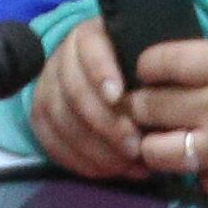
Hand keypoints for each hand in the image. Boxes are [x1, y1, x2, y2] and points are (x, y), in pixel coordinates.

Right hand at [30, 18, 147, 180]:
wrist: (119, 81)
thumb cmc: (144, 73)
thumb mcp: (153, 62)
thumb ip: (158, 74)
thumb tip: (167, 98)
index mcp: (91, 35)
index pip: (89, 49)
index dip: (100, 72)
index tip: (118, 98)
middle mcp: (63, 57)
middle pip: (73, 90)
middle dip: (105, 123)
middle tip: (135, 148)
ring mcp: (47, 85)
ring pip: (60, 118)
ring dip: (94, 148)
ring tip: (126, 166)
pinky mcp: (39, 114)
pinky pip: (49, 139)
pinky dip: (76, 160)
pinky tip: (104, 171)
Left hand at [125, 40, 207, 205]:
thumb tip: (203, 66)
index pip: (163, 61)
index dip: (145, 64)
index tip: (145, 69)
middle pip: (148, 106)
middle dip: (138, 105)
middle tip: (141, 106)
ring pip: (157, 151)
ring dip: (153, 145)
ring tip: (162, 140)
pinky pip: (198, 181)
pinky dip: (200, 175)